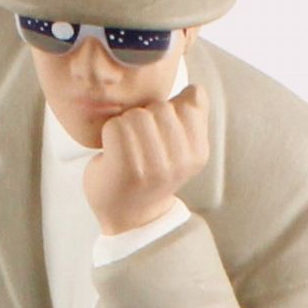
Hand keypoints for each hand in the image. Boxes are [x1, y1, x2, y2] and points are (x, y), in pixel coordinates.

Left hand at [83, 84, 210, 235]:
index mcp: (198, 152)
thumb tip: (195, 89)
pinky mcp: (126, 169)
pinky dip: (109, 135)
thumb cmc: (152, 175)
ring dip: (125, 126)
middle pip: (160, 105)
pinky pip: (116, 127)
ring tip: (127, 149)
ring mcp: (154, 167)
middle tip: (139, 144)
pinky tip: (112, 153)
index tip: (162, 134)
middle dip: (146, 117)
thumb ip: (193, 117)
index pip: (191, 100)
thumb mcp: (184, 147)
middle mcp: (180, 161)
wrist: (131, 218)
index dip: (170, 109)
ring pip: (136, 115)